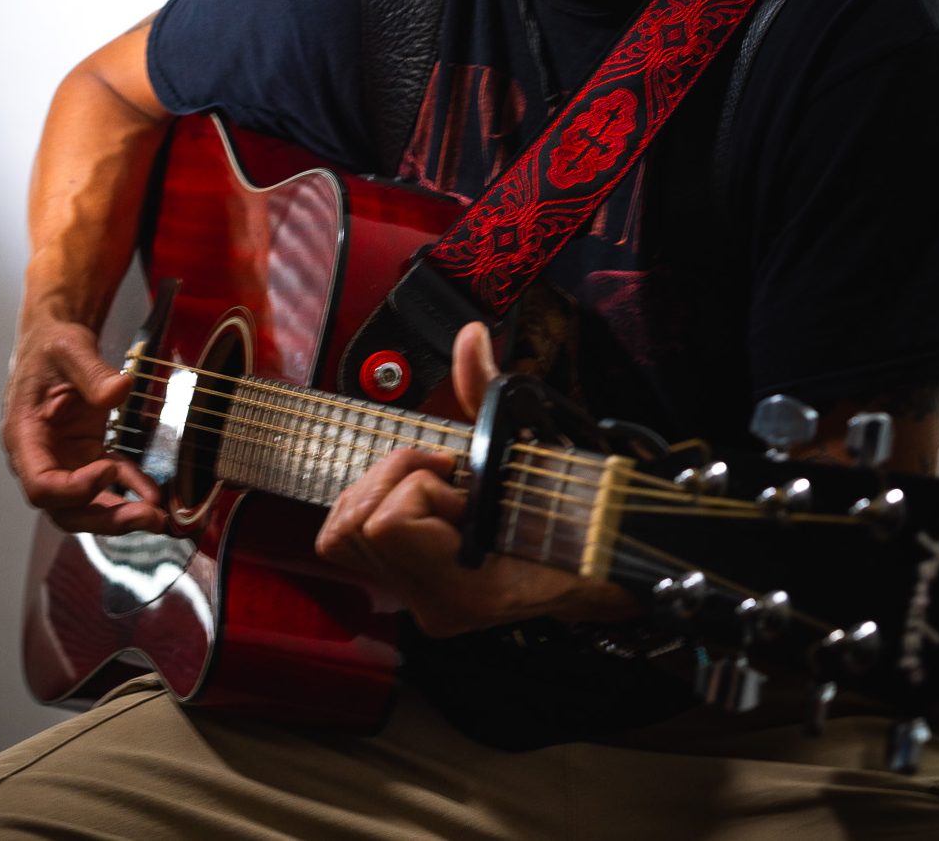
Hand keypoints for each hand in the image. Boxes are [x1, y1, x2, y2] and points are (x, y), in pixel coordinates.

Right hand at [1, 318, 164, 534]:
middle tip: (145, 518)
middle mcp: (42, 457)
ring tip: (157, 518)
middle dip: (105, 518)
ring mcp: (65, 460)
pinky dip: (131, 489)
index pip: (41, 485)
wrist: (56, 344)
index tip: (108, 471)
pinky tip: (154, 493)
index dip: (74, 489)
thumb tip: (119, 390)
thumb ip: (91, 372)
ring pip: (87, 504)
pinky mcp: (87, 454)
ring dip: (120, 514)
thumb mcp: (69, 349)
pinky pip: (110, 481)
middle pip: (65, 508)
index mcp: (24, 437)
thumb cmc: (52, 348)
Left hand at [315, 322, 637, 636]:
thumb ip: (485, 389)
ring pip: (343, 532)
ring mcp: (420, 600)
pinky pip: (350, 542)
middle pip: (356, 523)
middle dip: (395, 481)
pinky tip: (421, 501)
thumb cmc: (573, 510)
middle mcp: (436, 602)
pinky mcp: (409, 590)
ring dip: (384, 492)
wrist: (595, 560)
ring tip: (435, 489)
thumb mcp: (531, 445)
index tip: (459, 477)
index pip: (389, 525)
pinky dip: (375, 505)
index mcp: (469, 583)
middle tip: (445, 476)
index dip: (419, 484)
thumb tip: (470, 337)